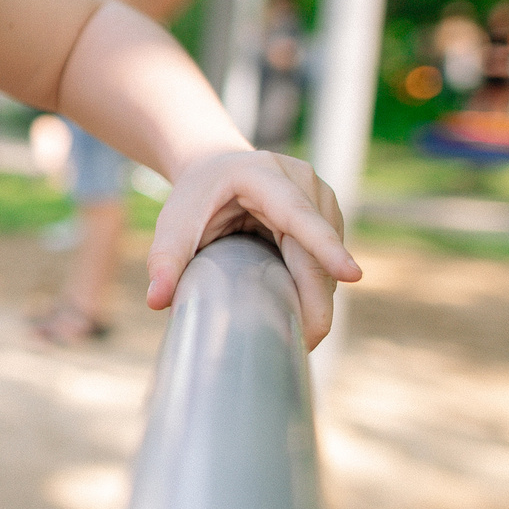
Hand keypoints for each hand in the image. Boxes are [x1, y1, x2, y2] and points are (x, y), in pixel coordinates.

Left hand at [144, 150, 360, 349]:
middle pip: (317, 247)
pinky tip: (300, 309)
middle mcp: (302, 180)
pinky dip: (315, 286)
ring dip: (315, 294)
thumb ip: (165, 259)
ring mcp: (321, 196)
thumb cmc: (196, 195)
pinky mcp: (328, 214)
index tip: (352, 276)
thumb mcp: (174, 220)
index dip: (325, 247)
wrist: (217, 166)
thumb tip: (156, 301)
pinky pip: (326, 258)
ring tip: (297, 330)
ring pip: (325, 257)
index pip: (298, 215)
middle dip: (317, 297)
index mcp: (263, 175)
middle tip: (307, 343)